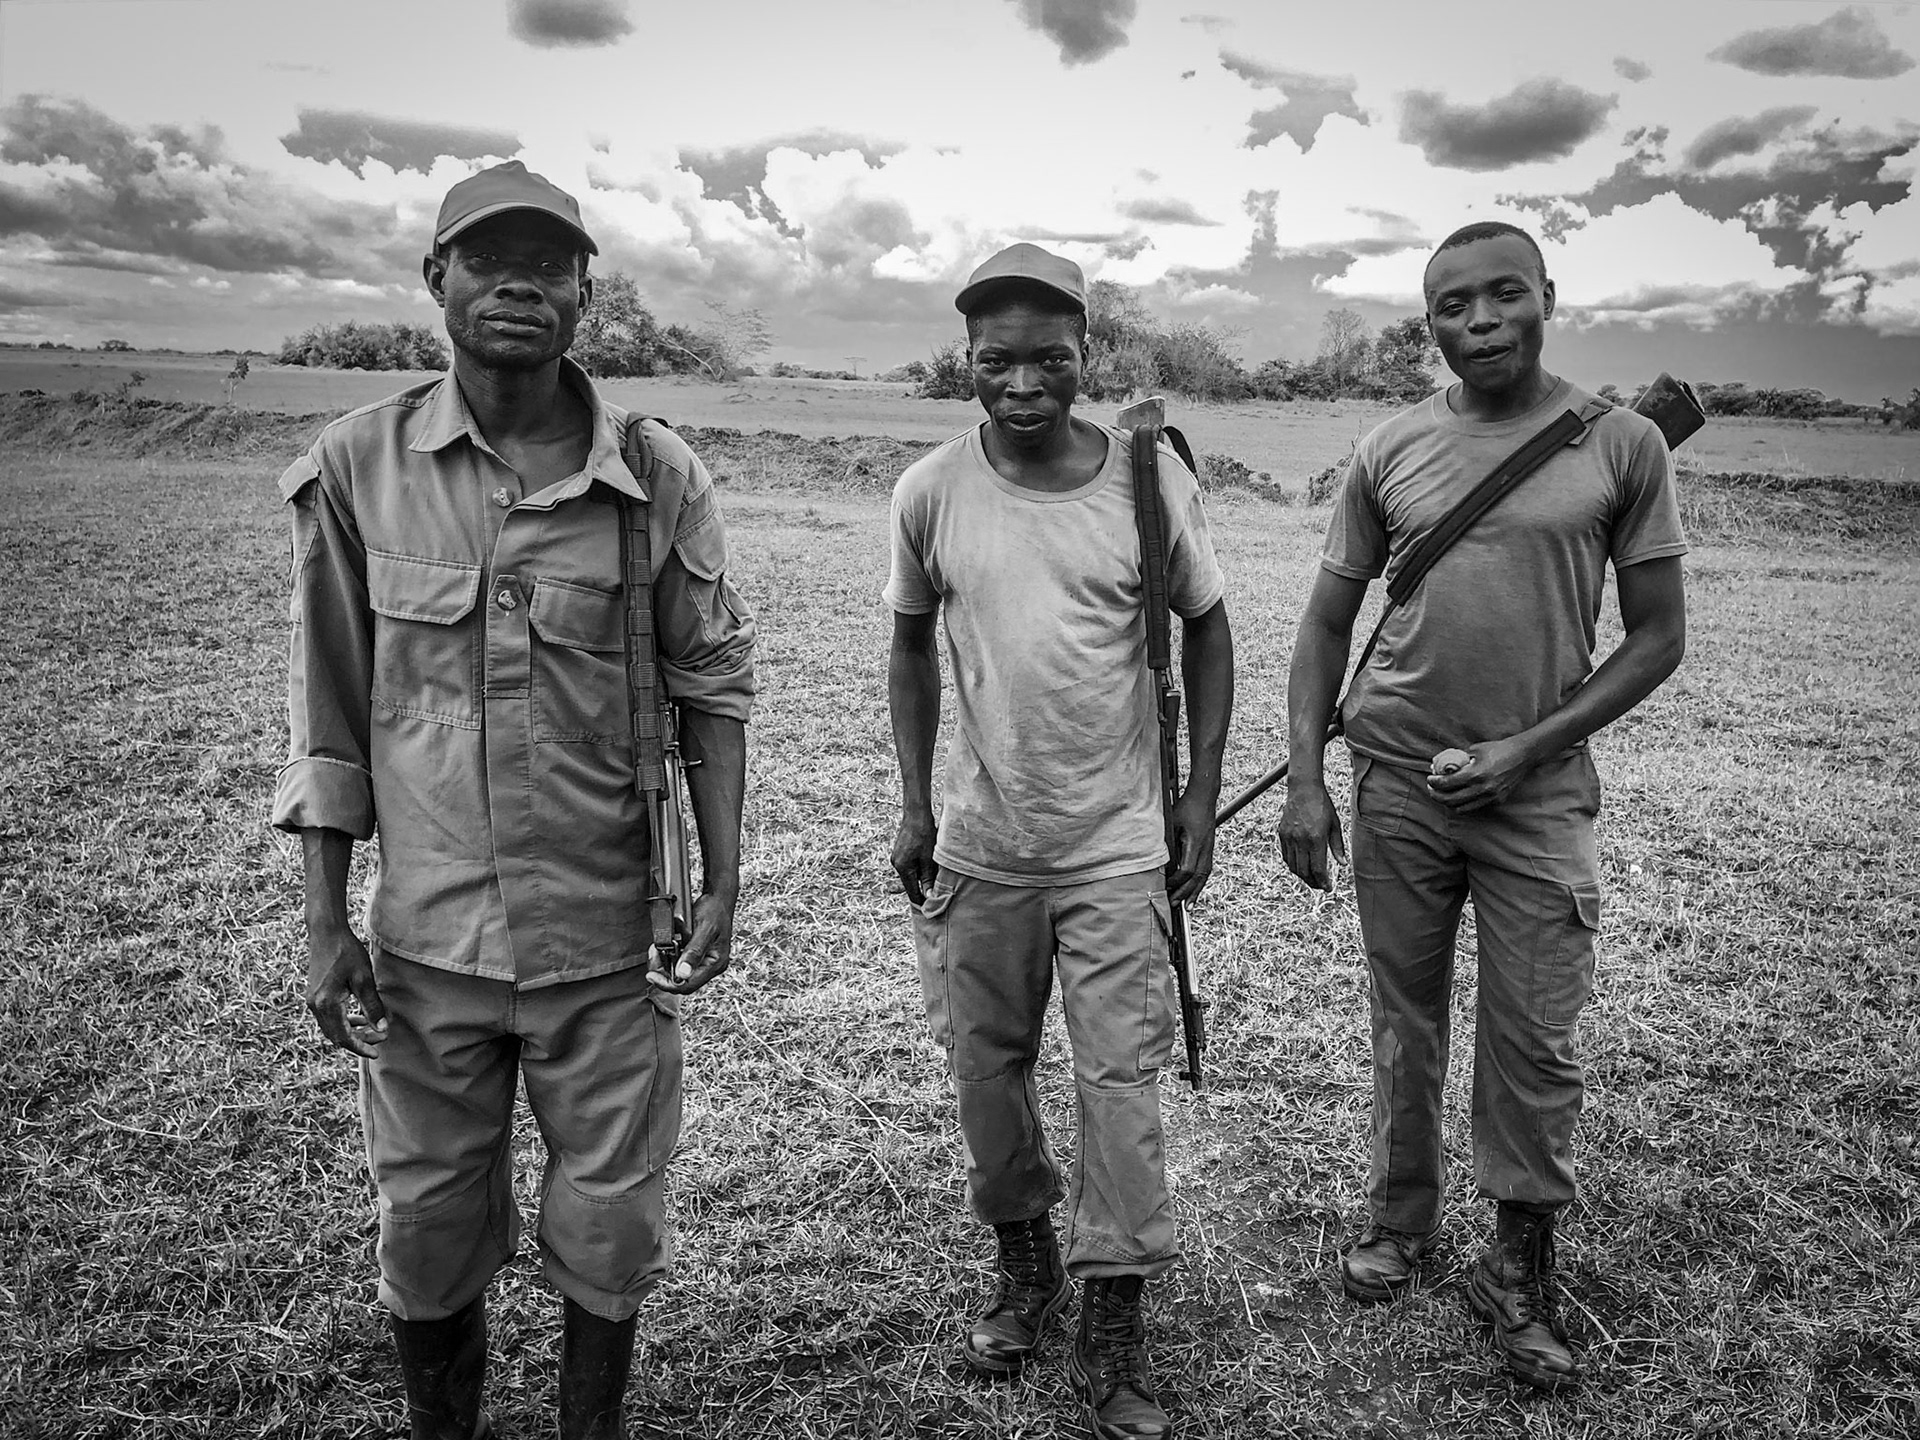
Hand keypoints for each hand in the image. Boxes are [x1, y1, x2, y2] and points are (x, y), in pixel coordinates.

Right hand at [306, 924, 387, 1057]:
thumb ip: (372, 1006)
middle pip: (335, 1036)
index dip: (360, 1047)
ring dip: (350, 1032)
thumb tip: (382, 1029)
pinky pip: (328, 1017)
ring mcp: (312, 1001)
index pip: (343, 1036)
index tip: (376, 1052)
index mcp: (326, 1004)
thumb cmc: (346, 952)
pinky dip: (343, 1021)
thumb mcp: (364, 979)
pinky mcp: (314, 995)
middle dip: (357, 1041)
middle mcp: (315, 1006)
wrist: (326, 932)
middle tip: (379, 1040)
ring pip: (331, 1027)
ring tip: (371, 1030)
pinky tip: (358, 1017)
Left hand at [647, 888, 735, 993]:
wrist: (718, 899)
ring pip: (679, 974)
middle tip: (653, 957)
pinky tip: (664, 948)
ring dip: (665, 965)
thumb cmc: (714, 911)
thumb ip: (694, 952)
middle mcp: (711, 966)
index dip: (668, 983)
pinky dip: (669, 958)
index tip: (652, 975)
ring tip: (656, 950)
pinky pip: (680, 964)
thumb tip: (683, 974)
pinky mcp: (698, 955)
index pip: (689, 985)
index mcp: (715, 963)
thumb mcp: (704, 929)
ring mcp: (705, 961)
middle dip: (664, 973)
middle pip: (682, 982)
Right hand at [891, 809, 938, 905]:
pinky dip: (918, 869)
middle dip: (922, 889)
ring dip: (921, 878)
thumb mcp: (929, 859)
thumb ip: (929, 878)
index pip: (912, 892)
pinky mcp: (899, 852)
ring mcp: (896, 858)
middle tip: (935, 895)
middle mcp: (896, 865)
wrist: (916, 815)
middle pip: (910, 884)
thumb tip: (929, 896)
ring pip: (910, 875)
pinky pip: (909, 866)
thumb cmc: (924, 835)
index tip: (930, 909)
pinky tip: (927, 865)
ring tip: (933, 877)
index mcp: (903, 868)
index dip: (921, 901)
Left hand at [1167, 785, 1217, 903]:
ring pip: (1204, 876)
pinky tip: (1194, 890)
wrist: (1204, 796)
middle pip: (1197, 877)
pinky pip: (1206, 870)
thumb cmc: (1185, 807)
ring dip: (1195, 892)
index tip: (1165, 886)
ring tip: (1188, 906)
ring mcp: (1209, 849)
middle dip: (1185, 893)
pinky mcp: (1209, 848)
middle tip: (1174, 905)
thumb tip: (1159, 861)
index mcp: (1195, 842)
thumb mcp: (1171, 822)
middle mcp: (1205, 848)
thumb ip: (1167, 842)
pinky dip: (1200, 883)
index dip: (1176, 881)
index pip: (1187, 869)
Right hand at [1278, 778, 1345, 891]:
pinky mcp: (1282, 834)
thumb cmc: (1322, 805)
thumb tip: (1343, 864)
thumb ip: (1337, 846)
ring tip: (1312, 878)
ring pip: (1293, 866)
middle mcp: (1300, 840)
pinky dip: (1293, 865)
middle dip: (1313, 882)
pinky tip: (1301, 865)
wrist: (1303, 789)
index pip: (1318, 869)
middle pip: (1304, 871)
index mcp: (1315, 839)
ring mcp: (1289, 837)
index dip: (1323, 882)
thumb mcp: (1334, 825)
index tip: (1328, 887)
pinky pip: (1286, 856)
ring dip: (1302, 875)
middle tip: (1321, 886)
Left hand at [1425, 736, 1535, 812]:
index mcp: (1475, 774)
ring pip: (1462, 808)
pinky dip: (1464, 804)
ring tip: (1444, 795)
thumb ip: (1457, 758)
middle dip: (1437, 796)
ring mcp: (1491, 796)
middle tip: (1432, 790)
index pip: (1447, 784)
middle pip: (1451, 800)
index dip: (1434, 783)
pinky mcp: (1497, 800)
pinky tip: (1459, 797)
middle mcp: (1482, 788)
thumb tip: (1438, 764)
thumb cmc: (1497, 749)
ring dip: (1449, 803)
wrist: (1522, 756)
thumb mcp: (1474, 750)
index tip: (1429, 779)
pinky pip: (1475, 807)